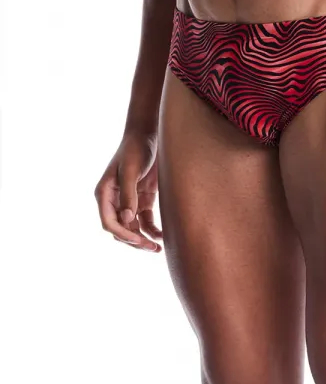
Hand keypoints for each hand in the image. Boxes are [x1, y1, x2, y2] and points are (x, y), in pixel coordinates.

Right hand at [94, 131, 162, 251]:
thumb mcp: (130, 170)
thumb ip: (128, 194)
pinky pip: (145, 220)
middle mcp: (114, 200)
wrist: (149, 135)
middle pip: (121, 229)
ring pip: (133, 228)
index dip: (122, 234)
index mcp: (104, 194)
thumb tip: (127, 220)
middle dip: (134, 241)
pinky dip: (152, 230)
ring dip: (144, 239)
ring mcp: (129, 201)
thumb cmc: (135, 149)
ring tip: (158, 249)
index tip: (138, 241)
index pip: (109, 222)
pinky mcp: (143, 199)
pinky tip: (162, 237)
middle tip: (151, 249)